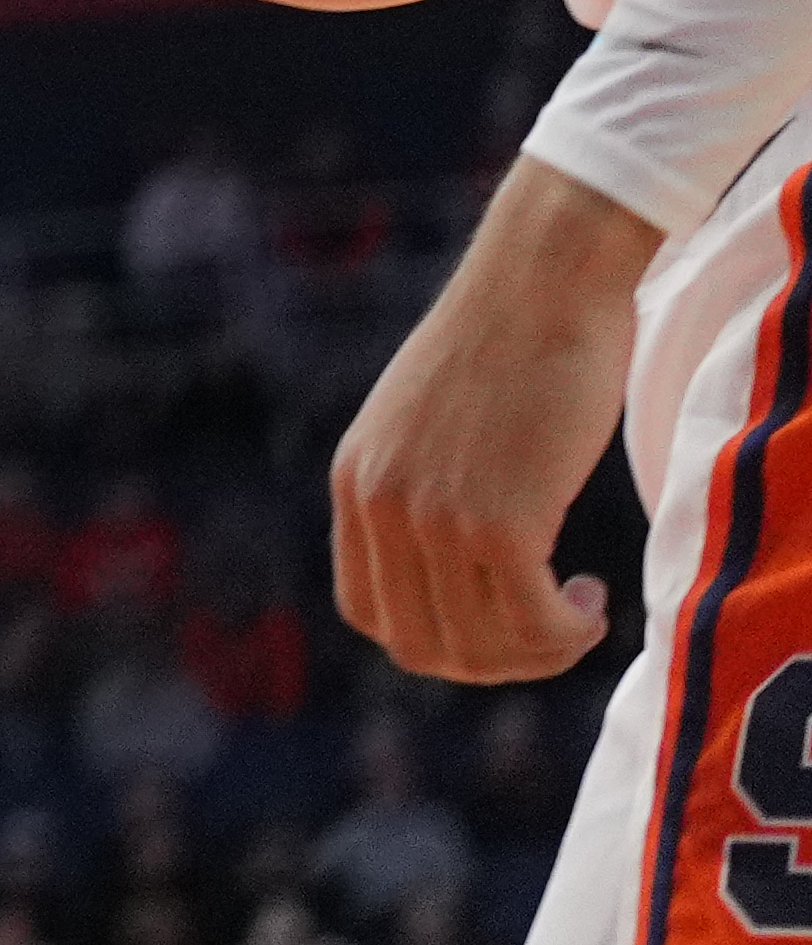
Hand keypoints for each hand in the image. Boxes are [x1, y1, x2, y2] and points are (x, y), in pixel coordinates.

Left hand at [329, 165, 653, 680]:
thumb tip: (453, 571)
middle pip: (423, 647)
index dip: (438, 640)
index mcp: (353, 482)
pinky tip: (591, 595)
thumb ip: (421, 490)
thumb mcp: (428, 426)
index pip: (368, 614)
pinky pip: (532, 624)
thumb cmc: (508, 348)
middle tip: (552, 626)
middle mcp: (379, 504)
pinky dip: (569, 632)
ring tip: (577, 608)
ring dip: (540, 650)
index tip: (496, 617)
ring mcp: (433, 515)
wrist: (543, 283)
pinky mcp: (498, 519)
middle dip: (496, 661)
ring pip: (480, 647)